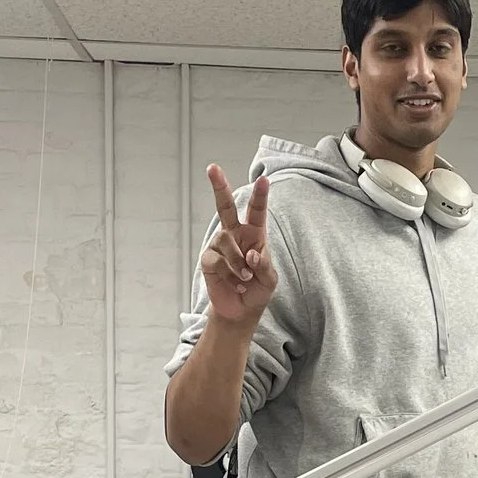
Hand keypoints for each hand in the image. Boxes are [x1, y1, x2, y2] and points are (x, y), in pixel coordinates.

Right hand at [201, 164, 276, 325]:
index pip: (256, 211)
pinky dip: (231, 274)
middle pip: (225, 206)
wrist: (241, 310)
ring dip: (239, 263)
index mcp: (254, 234)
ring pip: (226, 242)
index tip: (263, 178)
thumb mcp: (269, 279)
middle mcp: (234, 234)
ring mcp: (219, 245)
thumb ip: (264, 265)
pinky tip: (237, 284)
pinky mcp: (208, 260)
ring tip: (246, 278)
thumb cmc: (257, 290)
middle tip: (212, 167)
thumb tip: (250, 254)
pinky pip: (217, 261)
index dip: (260, 195)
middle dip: (219, 186)